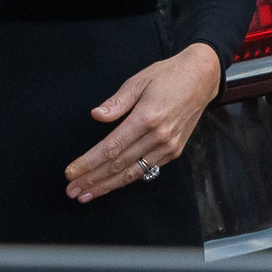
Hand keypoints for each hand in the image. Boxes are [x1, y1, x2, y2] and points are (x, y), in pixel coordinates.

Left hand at [65, 44, 222, 200]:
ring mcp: (168, 147)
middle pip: (118, 165)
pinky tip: (110, 185)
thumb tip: (96, 115)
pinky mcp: (174, 152)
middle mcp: (158, 137)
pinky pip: (146, 170)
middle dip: (93, 179)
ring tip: (85, 195)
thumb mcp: (139, 80)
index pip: (111, 147)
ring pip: (132, 173)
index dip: (89, 163)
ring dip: (107, 186)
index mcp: (147, 117)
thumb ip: (117, 101)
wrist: (201, 79)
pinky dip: (126, 179)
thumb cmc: (167, 76)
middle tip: (72, 191)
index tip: (71, 173)